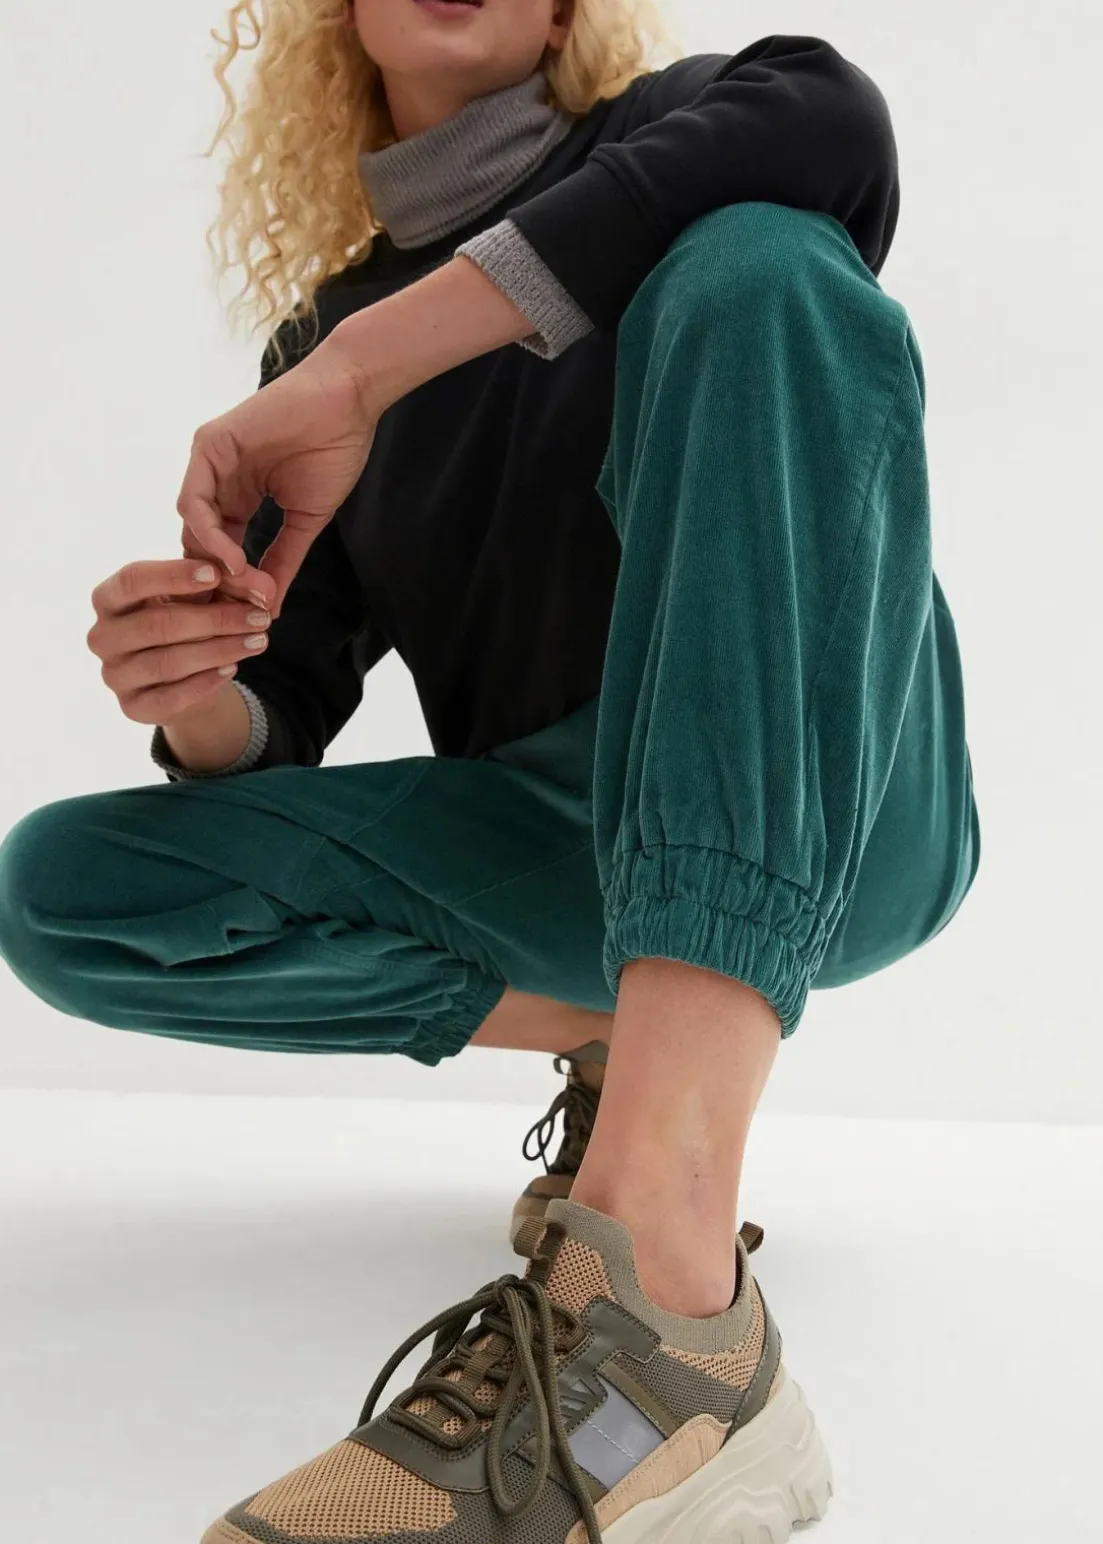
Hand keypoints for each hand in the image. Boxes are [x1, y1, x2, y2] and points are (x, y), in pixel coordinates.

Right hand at [87, 558, 272, 725]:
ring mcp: (114, 675)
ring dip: (219, 651)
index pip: (132, 580)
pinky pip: (170, 698)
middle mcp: (102, 637)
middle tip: (259, 617)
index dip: (174, 576)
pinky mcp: (132, 708)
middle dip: (214, 620)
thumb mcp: (200, 593)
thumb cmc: (188, 619)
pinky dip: (205, 683)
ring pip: (167, 663)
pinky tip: (232, 668)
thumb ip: (218, 578)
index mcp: (108, 598)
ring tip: (258, 641)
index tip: (217, 574)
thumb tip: (253, 581)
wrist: (185, 675)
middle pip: (156, 625)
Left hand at [175, 257, 531, 617]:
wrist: (348, 403)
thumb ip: (283, 562)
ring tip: (244, 592)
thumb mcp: (305, 521)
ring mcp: (209, 464)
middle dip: (222, 585)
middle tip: (245, 615)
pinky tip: (234, 561)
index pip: (221, 553)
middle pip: (200, 546)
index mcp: (238, 498)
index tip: (253, 619)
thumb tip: (268, 609)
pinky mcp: (208, 448)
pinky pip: (196, 502)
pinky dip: (211, 536)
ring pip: (193, 528)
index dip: (235, 588)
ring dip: (217, 567)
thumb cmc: (334, 451)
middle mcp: (217, 483)